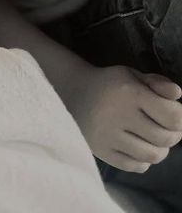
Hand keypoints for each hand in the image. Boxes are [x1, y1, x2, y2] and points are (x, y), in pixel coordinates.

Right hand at [66, 64, 181, 172]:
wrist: (70, 92)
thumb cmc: (108, 84)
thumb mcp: (131, 75)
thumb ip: (157, 83)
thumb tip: (177, 94)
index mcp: (129, 92)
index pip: (173, 117)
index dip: (179, 118)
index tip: (172, 114)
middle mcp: (117, 115)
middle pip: (165, 138)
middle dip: (173, 135)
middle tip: (165, 128)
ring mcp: (107, 135)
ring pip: (152, 156)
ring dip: (160, 149)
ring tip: (152, 139)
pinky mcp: (100, 150)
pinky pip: (134, 166)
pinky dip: (142, 161)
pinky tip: (137, 148)